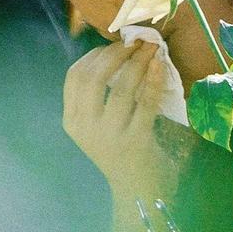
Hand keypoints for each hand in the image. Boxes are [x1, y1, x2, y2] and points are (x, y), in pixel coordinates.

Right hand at [63, 41, 177, 231]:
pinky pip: (146, 102)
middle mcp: (86, 128)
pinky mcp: (136, 142)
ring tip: (152, 49)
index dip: (95, 55)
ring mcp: (110, 137)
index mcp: (72, 121)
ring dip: (138, 63)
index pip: (75, 77)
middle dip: (117, 54)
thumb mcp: (99, 125)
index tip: (115, 44)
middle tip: (136, 41)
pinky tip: (160, 66)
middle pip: (94, 78)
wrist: (137, 190)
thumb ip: (99, 96)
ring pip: (122, 88)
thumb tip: (116, 51)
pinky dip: (153, 80)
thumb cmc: (121, 150)